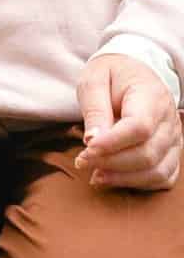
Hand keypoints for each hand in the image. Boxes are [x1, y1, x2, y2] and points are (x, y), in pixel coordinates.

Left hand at [75, 54, 182, 191]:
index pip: (139, 127)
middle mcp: (168, 120)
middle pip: (147, 153)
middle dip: (112, 163)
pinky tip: (113, 177)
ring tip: (94, 175)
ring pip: (157, 171)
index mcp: (151, 96)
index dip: (113, 143)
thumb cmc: (110, 76)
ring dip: (123, 178)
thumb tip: (93, 141)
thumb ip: (95, 109)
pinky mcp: (171, 153)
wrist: (130, 73)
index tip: (87, 148)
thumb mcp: (94, 81)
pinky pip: (162, 178)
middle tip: (82, 161)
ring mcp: (173, 139)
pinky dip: (138, 183)